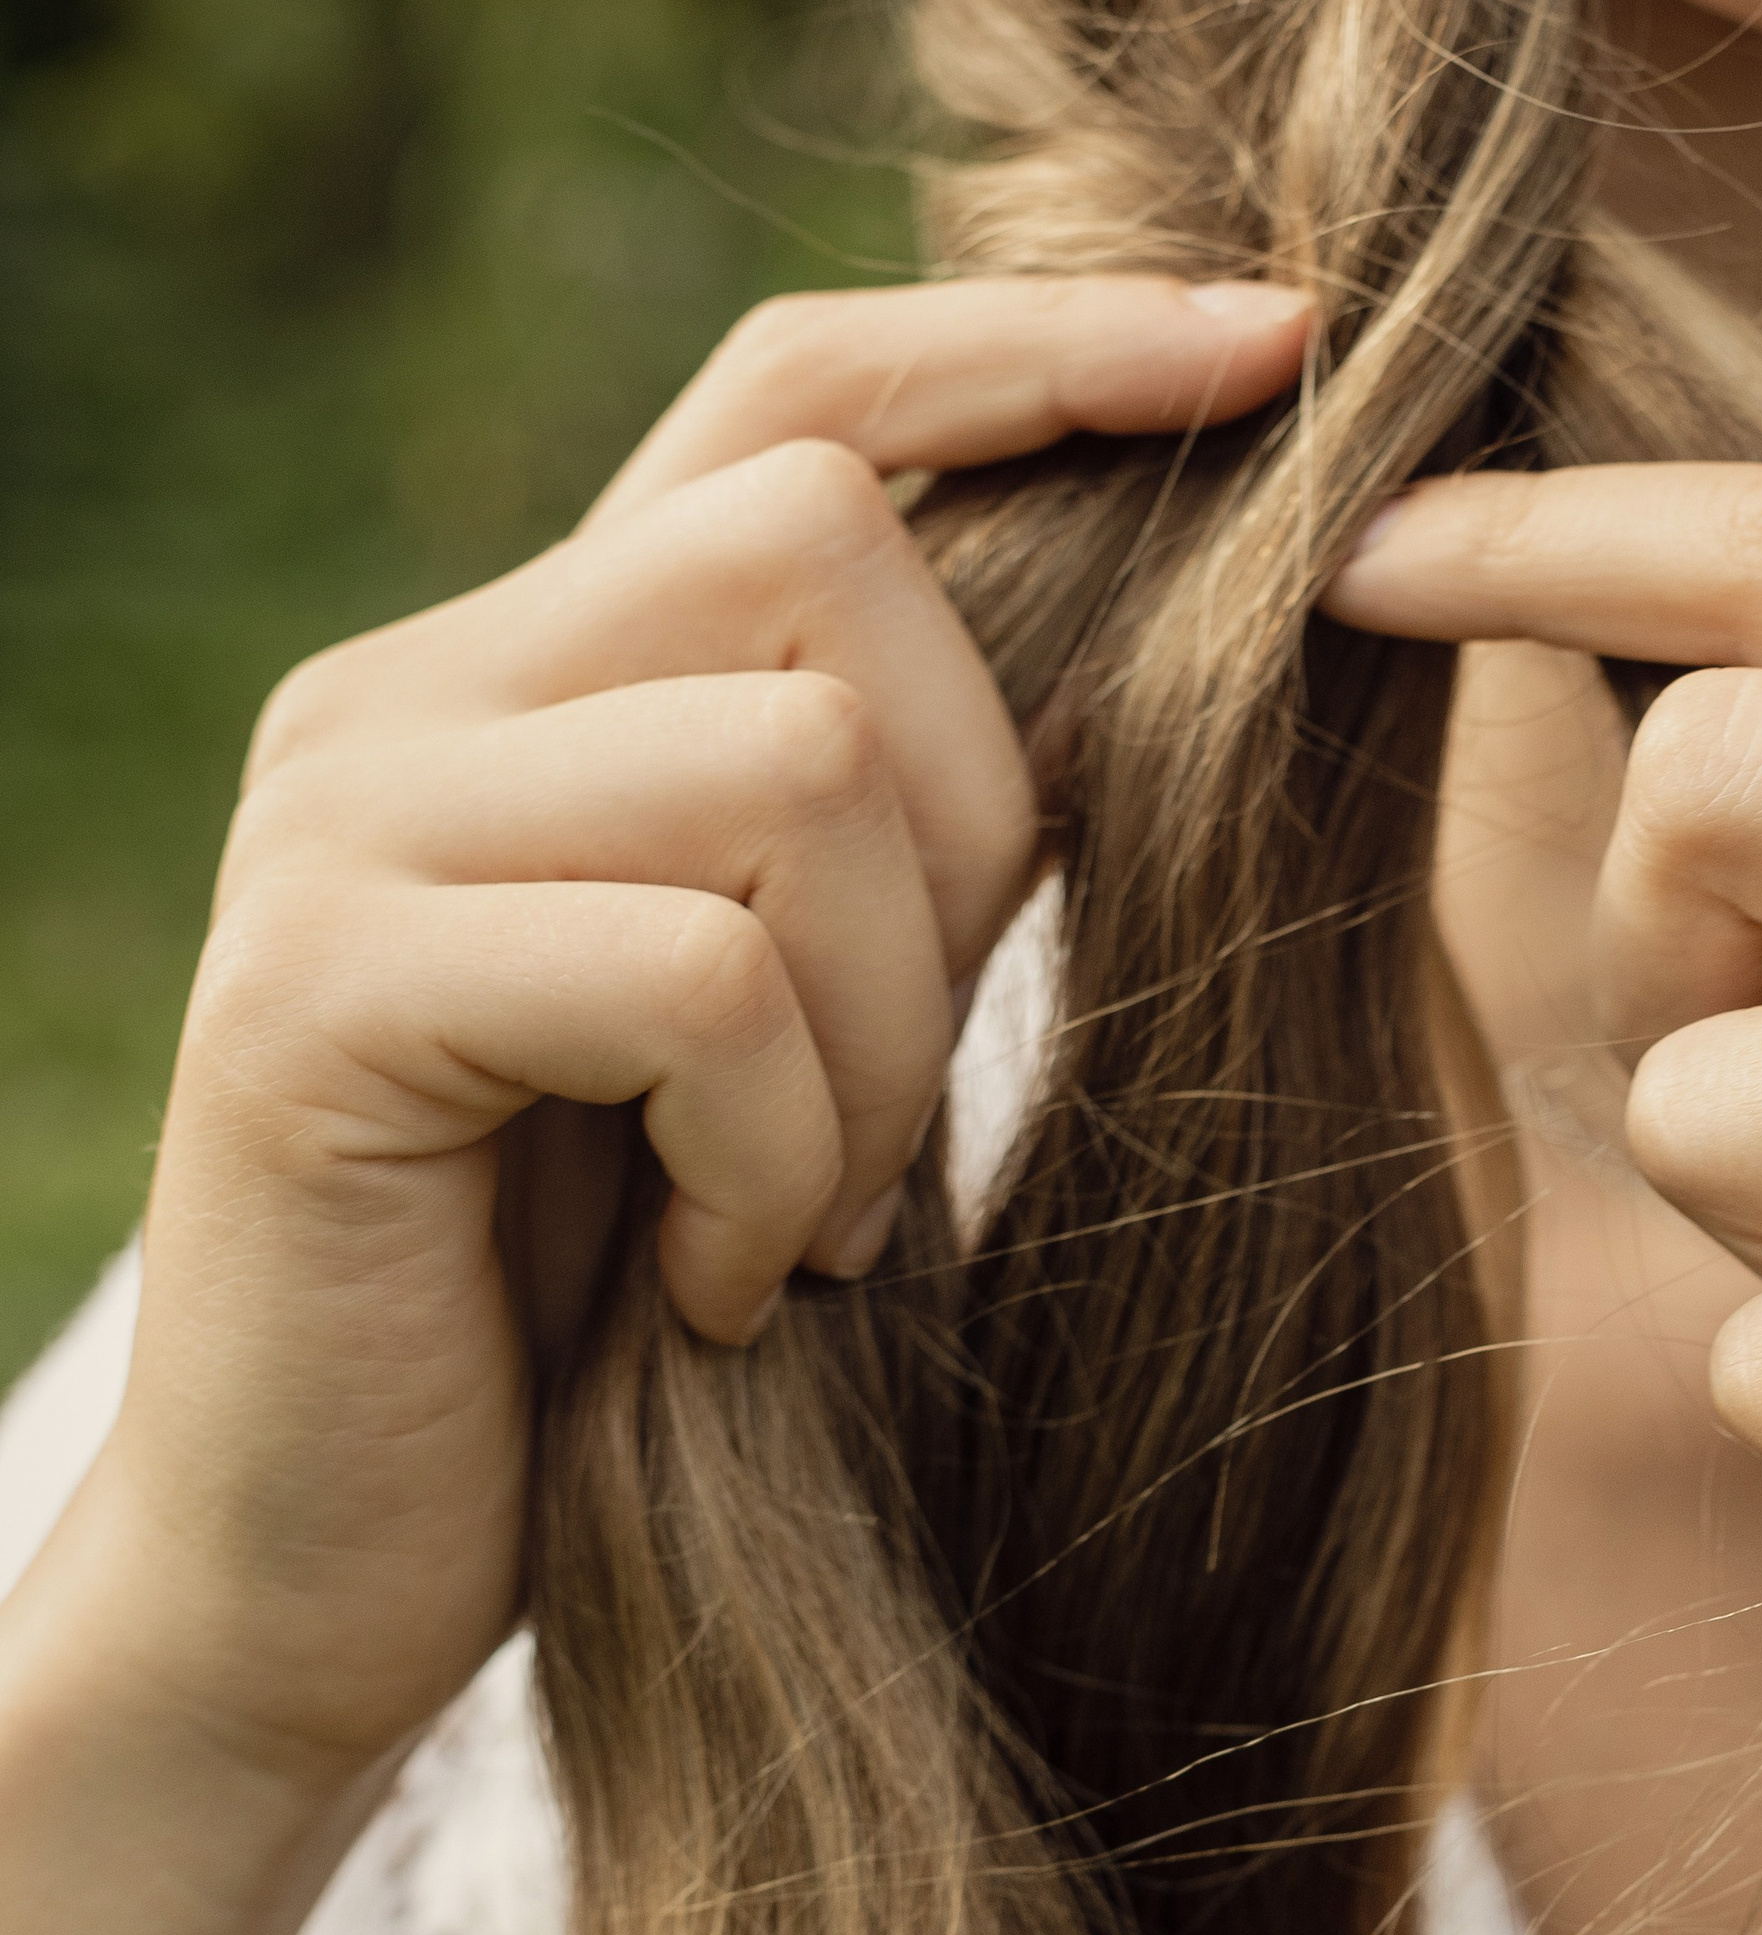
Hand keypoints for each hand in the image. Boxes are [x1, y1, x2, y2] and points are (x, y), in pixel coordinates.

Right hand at [63, 275, 1311, 1835]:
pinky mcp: (325, 996)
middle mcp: (407, 693)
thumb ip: (868, 840)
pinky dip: (775, 1154)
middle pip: (829, 556)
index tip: (1275, 355)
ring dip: (886, 1042)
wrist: (313, 1584)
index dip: (1034, 349)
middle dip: (974, 837)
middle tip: (903, 1094)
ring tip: (805, 1223)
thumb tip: (1141, 684)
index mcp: (526, 676)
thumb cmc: (587, 1322)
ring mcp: (348, 829)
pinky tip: (723, 1287)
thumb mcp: (769, 1038)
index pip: (790, 396)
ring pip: (794, 764)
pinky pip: (696, 975)